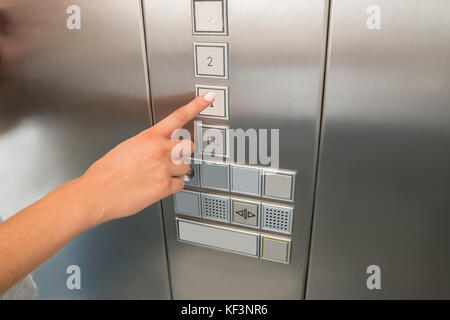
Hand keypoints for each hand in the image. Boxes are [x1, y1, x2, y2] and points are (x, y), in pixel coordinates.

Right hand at [76, 92, 215, 227]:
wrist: (96, 193)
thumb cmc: (106, 172)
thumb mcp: (127, 147)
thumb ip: (148, 145)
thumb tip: (159, 148)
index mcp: (148, 137)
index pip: (178, 116)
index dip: (196, 106)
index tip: (208, 98)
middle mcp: (158, 150)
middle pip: (189, 146)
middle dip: (183, 153)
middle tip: (169, 160)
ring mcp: (163, 168)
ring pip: (186, 167)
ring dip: (177, 172)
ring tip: (158, 176)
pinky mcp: (164, 187)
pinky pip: (181, 185)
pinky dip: (172, 186)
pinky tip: (158, 186)